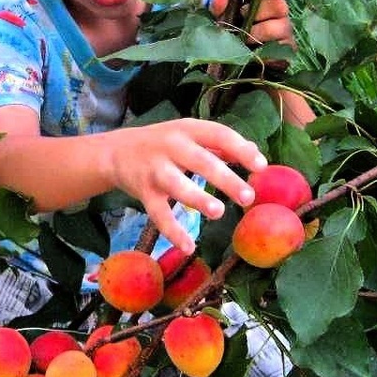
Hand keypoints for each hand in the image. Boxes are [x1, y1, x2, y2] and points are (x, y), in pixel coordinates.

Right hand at [99, 120, 266, 253]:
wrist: (116, 151)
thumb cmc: (163, 143)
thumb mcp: (189, 135)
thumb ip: (219, 144)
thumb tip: (254, 153)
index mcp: (188, 129)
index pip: (219, 135)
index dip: (240, 150)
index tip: (261, 166)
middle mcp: (171, 146)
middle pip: (201, 161)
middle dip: (225, 179)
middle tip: (248, 197)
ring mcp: (155, 170)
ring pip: (178, 185)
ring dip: (197, 199)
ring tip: (218, 213)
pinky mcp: (143, 192)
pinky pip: (159, 214)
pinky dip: (172, 231)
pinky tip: (188, 246)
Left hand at [210, 0, 295, 51]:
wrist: (239, 68)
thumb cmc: (234, 39)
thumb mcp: (223, 22)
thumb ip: (220, 8)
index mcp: (269, 2)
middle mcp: (282, 16)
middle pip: (280, 4)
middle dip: (259, 10)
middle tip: (243, 16)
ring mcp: (288, 35)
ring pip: (282, 26)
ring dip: (259, 31)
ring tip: (245, 37)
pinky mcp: (288, 53)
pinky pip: (283, 47)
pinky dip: (265, 48)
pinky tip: (254, 52)